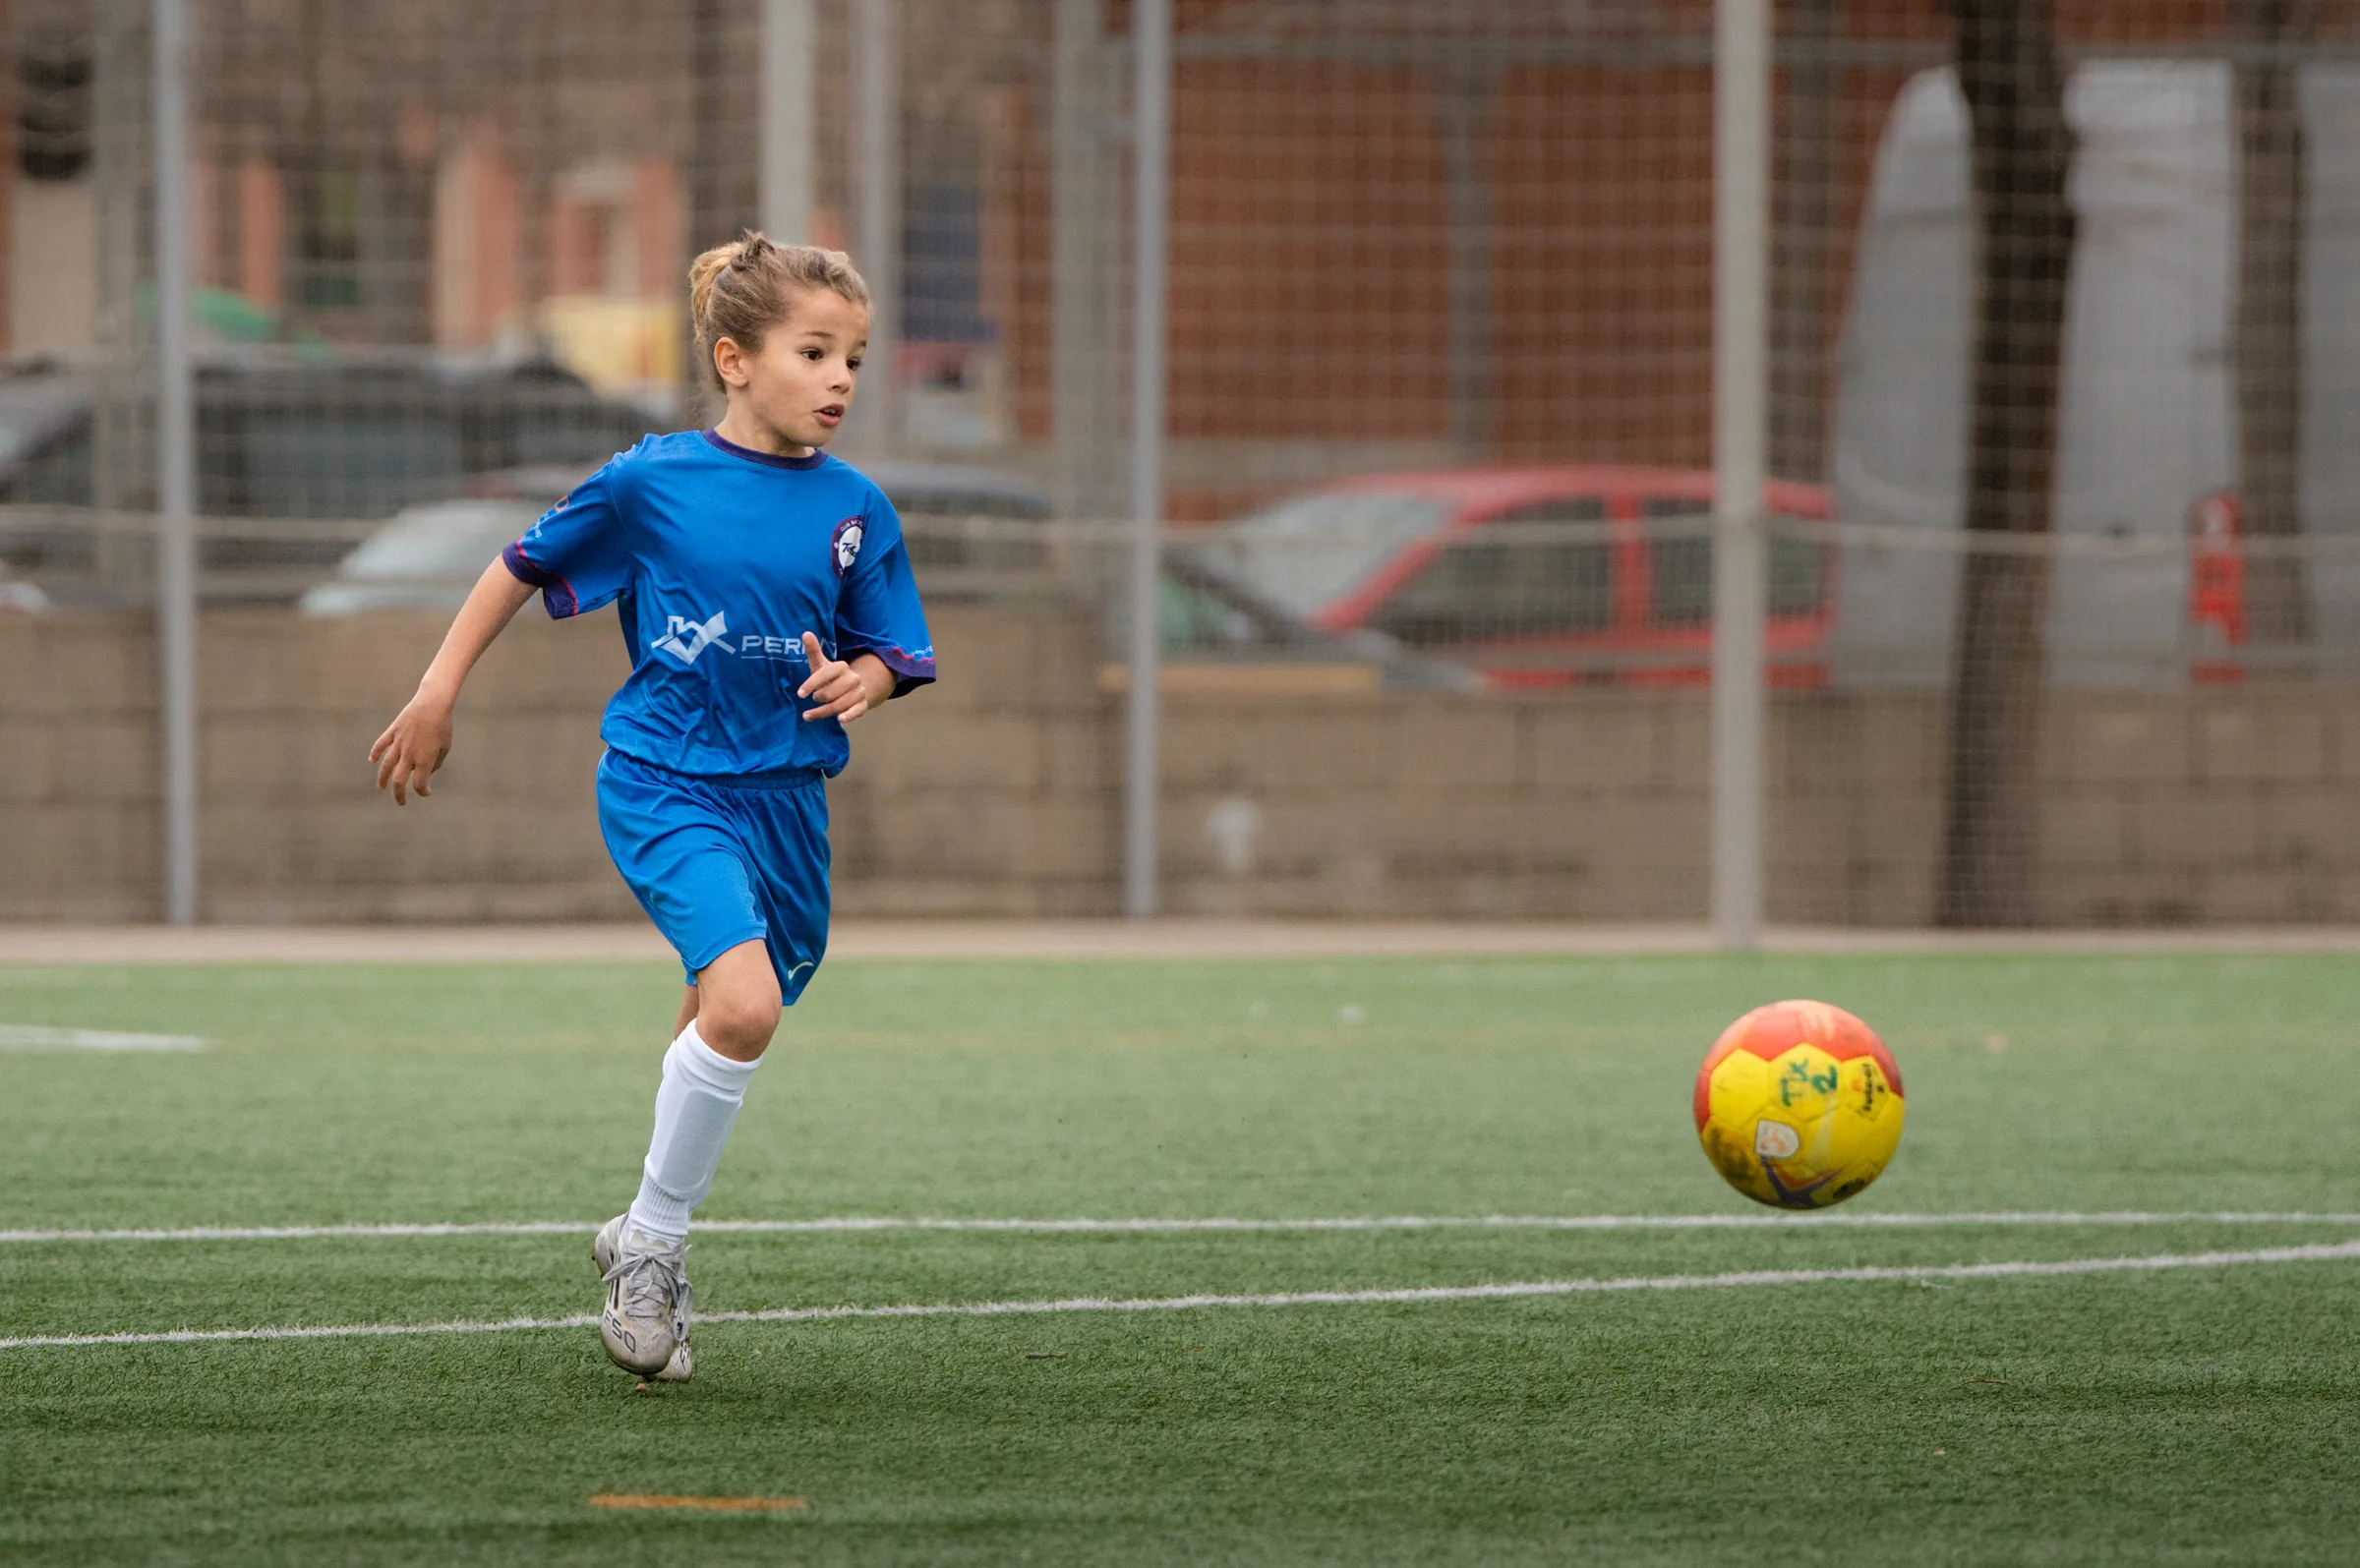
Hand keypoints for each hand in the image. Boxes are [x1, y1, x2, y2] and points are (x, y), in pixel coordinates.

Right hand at [368, 690, 454, 805]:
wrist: (433, 703)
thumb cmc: (443, 726)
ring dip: (382, 779)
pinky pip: (381, 745)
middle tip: (401, 802)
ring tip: (381, 787)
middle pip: (399, 781)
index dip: (423, 791)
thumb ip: (436, 763)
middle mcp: (409, 754)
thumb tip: (426, 773)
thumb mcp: (445, 747)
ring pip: (386, 766)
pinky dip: (375, 753)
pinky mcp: (393, 732)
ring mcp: (399, 743)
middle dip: (398, 794)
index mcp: (424, 760)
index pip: (419, 784)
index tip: (427, 792)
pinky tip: (372, 760)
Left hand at [797, 632, 885, 723]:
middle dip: (819, 697)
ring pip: (839, 704)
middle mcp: (853, 678)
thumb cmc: (831, 677)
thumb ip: (814, 651)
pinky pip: (857, 711)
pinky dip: (849, 715)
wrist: (853, 687)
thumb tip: (805, 633)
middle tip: (813, 699)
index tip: (800, 694)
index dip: (811, 684)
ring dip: (823, 712)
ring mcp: (859, 692)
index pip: (824, 675)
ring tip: (809, 715)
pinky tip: (840, 720)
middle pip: (831, 692)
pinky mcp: (863, 705)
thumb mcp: (822, 665)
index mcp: (842, 666)